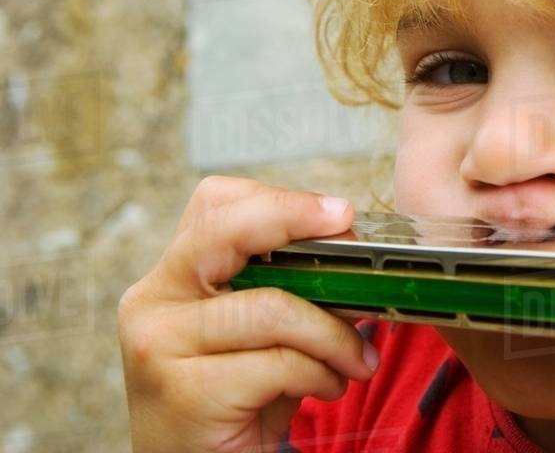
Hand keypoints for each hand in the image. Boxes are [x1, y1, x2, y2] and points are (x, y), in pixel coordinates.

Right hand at [117, 176, 379, 452]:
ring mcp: (161, 345)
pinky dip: (320, 373)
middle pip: (226, 230)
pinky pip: (279, 364)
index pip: (216, 204)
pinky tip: (327, 387)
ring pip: (273, 307)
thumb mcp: (261, 331)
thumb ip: (290, 286)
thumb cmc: (239, 398)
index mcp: (172, 274)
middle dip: (296, 221)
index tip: (337, 212)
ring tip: (358, 357)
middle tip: (352, 238)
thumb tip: (354, 254)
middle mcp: (153, 300)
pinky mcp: (185, 392)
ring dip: (334, 333)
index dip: (280, 200)